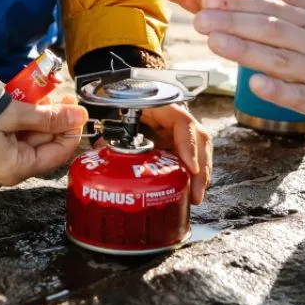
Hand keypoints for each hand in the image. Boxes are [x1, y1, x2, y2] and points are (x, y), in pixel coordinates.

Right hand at [0, 97, 87, 190]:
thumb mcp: (11, 113)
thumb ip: (48, 117)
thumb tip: (79, 117)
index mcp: (14, 169)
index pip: (59, 154)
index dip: (72, 131)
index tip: (77, 111)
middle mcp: (4, 173)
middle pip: (44, 145)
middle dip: (55, 120)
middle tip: (61, 99)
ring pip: (27, 140)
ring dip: (38, 117)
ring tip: (39, 96)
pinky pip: (10, 139)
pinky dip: (19, 121)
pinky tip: (23, 103)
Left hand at [93, 104, 211, 204]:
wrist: (124, 106)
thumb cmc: (122, 110)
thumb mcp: (117, 118)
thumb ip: (111, 134)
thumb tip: (103, 153)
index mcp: (162, 108)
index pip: (183, 123)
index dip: (190, 146)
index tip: (191, 169)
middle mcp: (177, 119)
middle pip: (199, 140)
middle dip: (201, 169)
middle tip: (196, 194)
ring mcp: (182, 132)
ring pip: (201, 151)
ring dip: (201, 176)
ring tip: (195, 197)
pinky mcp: (180, 145)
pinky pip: (194, 159)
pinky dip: (194, 176)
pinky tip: (191, 192)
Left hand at [193, 0, 304, 126]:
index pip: (271, 10)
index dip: (239, 5)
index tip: (209, 0)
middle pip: (272, 31)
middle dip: (234, 24)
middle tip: (200, 20)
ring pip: (282, 61)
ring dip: (248, 51)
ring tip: (216, 43)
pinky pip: (301, 96)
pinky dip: (279, 89)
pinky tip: (255, 83)